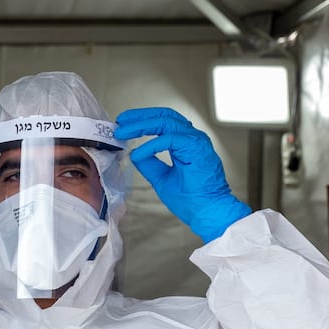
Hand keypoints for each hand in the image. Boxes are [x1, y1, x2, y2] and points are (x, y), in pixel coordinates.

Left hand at [114, 107, 250, 242]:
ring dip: (141, 125)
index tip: (123, 123)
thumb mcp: (161, 178)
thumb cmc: (191, 199)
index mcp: (186, 143)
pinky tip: (138, 153)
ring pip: (167, 122)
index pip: (163, 122)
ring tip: (123, 131)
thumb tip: (134, 153)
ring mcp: (196, 141)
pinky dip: (151, 145)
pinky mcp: (197, 148)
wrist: (208, 212)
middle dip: (140, 117)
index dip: (142, 119)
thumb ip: (149, 164)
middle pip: (164, 116)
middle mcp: (192, 138)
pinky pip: (170, 139)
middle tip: (120, 121)